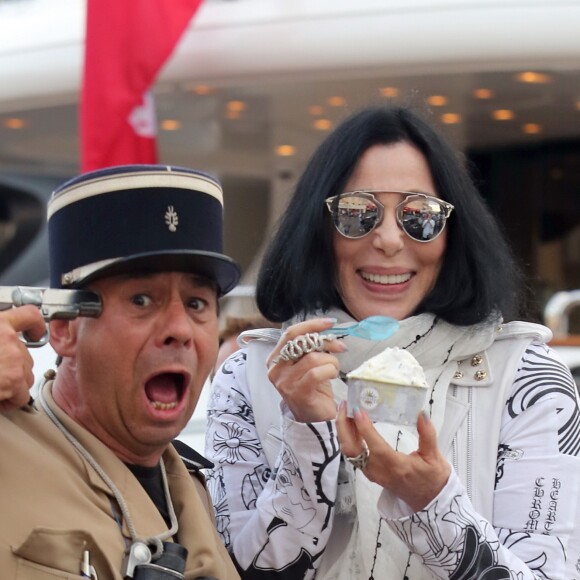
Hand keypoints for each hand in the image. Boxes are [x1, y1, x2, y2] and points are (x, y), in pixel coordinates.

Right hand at [0, 306, 45, 411]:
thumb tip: (2, 343)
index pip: (29, 315)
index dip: (35, 325)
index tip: (35, 333)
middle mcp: (7, 338)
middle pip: (25, 354)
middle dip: (12, 368)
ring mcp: (12, 358)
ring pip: (25, 375)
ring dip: (11, 384)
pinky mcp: (13, 379)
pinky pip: (21, 394)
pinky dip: (9, 401)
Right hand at [266, 318, 345, 422]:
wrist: (314, 419)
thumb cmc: (313, 389)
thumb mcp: (308, 364)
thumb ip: (309, 348)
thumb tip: (326, 331)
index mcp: (275, 359)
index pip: (290, 333)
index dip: (311, 325)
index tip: (329, 322)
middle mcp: (276, 369)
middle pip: (301, 343)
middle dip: (325, 342)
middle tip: (340, 347)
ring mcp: (285, 382)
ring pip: (313, 358)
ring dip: (330, 361)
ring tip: (334, 369)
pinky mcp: (298, 392)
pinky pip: (318, 373)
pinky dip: (330, 371)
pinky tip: (333, 376)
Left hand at [336, 403, 450, 511]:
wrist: (429, 502)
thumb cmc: (432, 478)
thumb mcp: (434, 457)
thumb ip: (428, 435)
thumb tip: (422, 413)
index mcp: (397, 466)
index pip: (376, 446)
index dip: (364, 428)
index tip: (358, 410)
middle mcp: (379, 471)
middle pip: (352, 449)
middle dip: (344, 427)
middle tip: (344, 405)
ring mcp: (372, 473)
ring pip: (350, 452)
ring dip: (344, 431)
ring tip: (345, 410)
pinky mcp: (369, 472)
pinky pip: (353, 454)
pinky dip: (348, 438)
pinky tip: (351, 424)